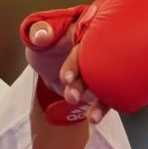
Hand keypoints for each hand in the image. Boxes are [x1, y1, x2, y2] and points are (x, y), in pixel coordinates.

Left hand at [23, 9, 102, 123]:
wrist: (49, 63)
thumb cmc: (45, 43)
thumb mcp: (38, 36)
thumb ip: (39, 32)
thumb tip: (41, 35)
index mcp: (89, 30)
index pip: (89, 42)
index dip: (78, 60)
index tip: (65, 78)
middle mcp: (101, 47)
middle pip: (101, 64)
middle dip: (86, 83)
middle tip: (70, 96)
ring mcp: (104, 66)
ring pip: (107, 82)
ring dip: (99, 100)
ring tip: (89, 115)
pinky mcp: (105, 82)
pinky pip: (109, 95)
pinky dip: (102, 108)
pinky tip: (94, 118)